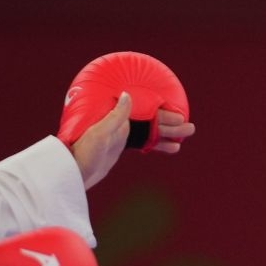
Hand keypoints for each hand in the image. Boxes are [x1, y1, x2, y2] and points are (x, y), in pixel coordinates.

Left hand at [69, 94, 196, 189]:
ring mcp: (123, 135)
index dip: (165, 115)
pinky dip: (159, 145)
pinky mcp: (122, 146)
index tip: (180, 116)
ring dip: (169, 135)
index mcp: (118, 118)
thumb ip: (115, 116)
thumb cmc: (83, 152)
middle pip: (154, 123)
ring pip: (152, 133)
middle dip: (173, 125)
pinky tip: (172, 148)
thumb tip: (127, 95)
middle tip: (190, 129)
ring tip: (185, 138)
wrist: (74, 171)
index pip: (148, 114)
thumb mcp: (100, 133)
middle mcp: (122, 124)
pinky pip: (146, 143)